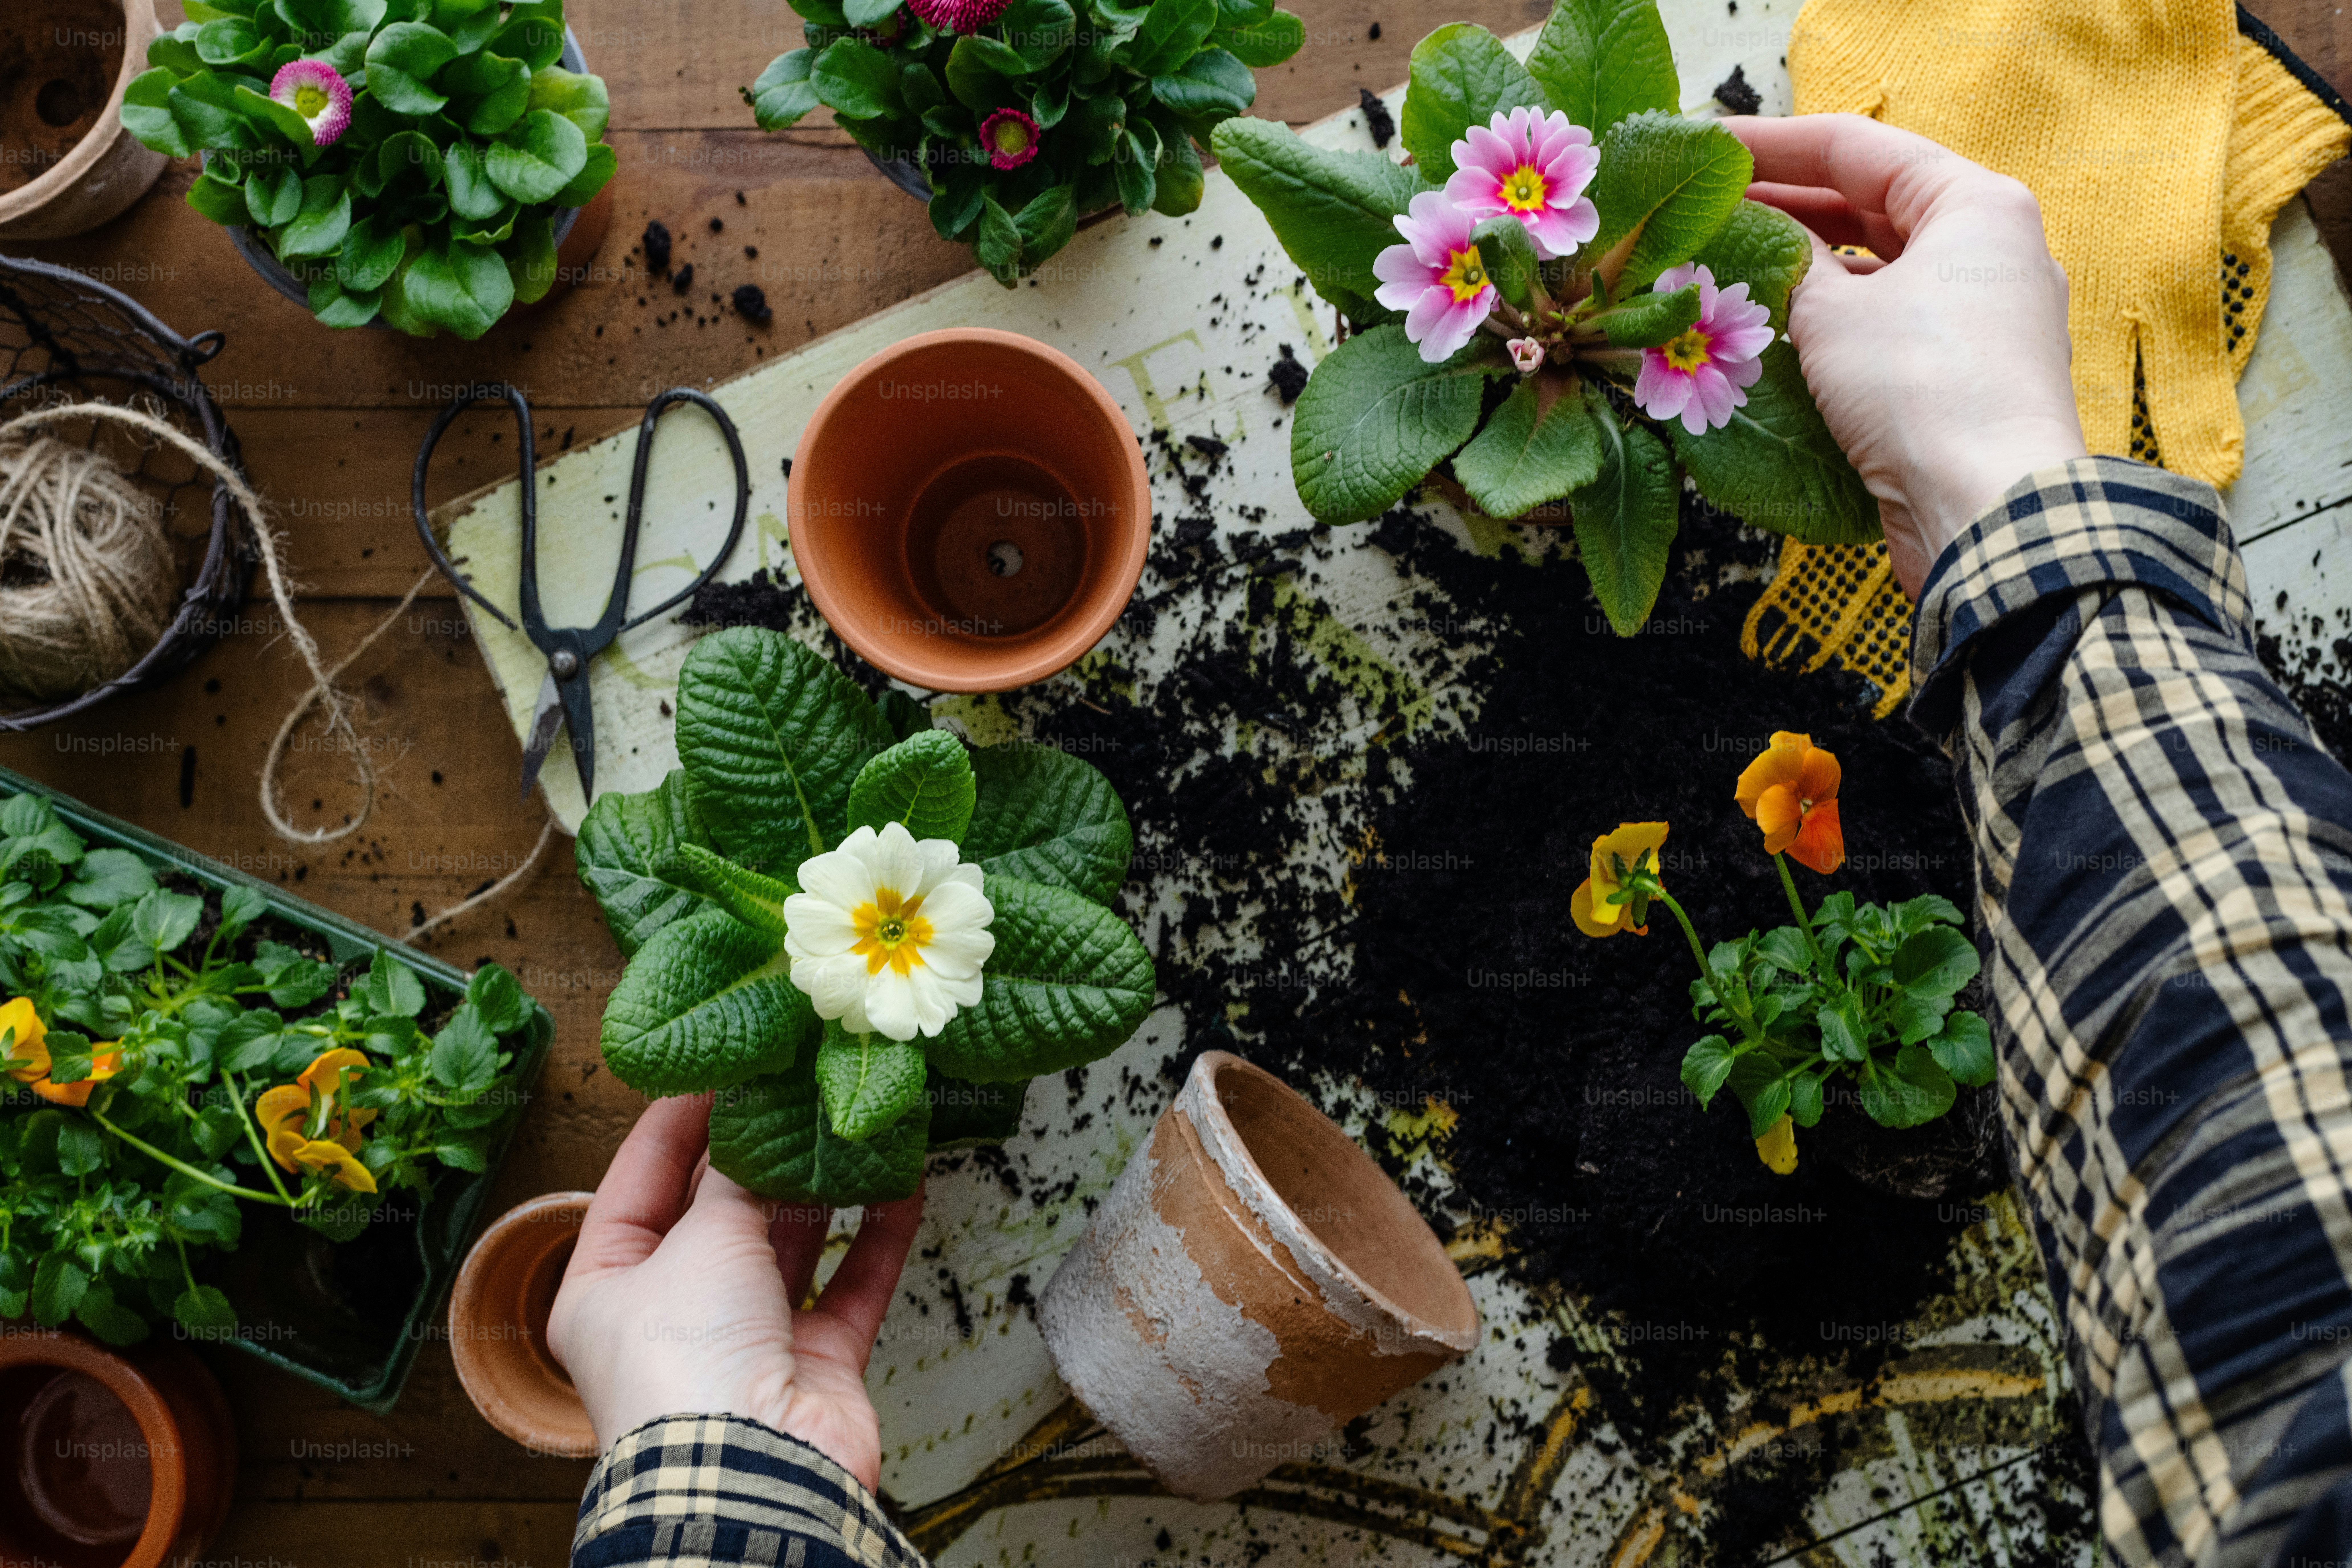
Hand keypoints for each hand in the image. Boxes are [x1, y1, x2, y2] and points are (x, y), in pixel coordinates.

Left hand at [545, 1093, 923, 1490]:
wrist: (752, 1472)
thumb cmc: (690, 1359)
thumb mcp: (700, 1240)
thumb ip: (736, 1178)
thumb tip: (759, 1123)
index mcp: (607, 1289)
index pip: (637, 1182)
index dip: (677, 1122)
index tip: (721, 1068)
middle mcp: (673, 1314)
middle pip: (716, 1212)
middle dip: (758, 1150)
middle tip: (795, 1082)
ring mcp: (746, 1340)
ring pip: (790, 1244)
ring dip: (824, 1186)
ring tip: (851, 1121)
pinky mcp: (813, 1364)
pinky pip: (851, 1285)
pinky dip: (878, 1235)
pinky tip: (903, 1182)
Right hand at [1724, 114, 2088, 596]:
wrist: (1986, 509)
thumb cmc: (1920, 389)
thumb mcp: (1833, 311)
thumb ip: (1789, 263)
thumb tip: (1759, 238)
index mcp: (1976, 206)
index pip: (1860, 148)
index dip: (1775, 145)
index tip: (1712, 150)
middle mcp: (1991, 252)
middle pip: (1873, 207)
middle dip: (1788, 207)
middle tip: (1710, 209)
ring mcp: (1984, 318)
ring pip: (1880, 271)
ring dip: (1807, 270)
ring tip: (1732, 267)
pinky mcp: (1966, 377)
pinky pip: (1890, 327)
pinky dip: (1836, 321)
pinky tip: (1780, 329)